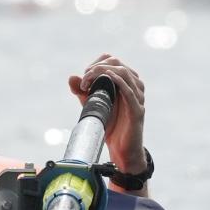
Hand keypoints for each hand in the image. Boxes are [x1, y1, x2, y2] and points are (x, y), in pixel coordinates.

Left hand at [68, 53, 147, 173]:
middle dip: (96, 68)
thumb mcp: (92, 104)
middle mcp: (134, 86)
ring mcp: (138, 97)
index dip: (96, 64)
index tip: (83, 77)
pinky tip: (106, 80)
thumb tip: (71, 77)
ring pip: (124, 73)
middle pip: (117, 63)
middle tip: (83, 82)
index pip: (112, 60)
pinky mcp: (137, 110)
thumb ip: (82, 91)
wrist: (121, 149)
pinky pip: (130, 91)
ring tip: (87, 82)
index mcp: (125, 81)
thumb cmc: (110, 125)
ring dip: (103, 73)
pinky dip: (117, 82)